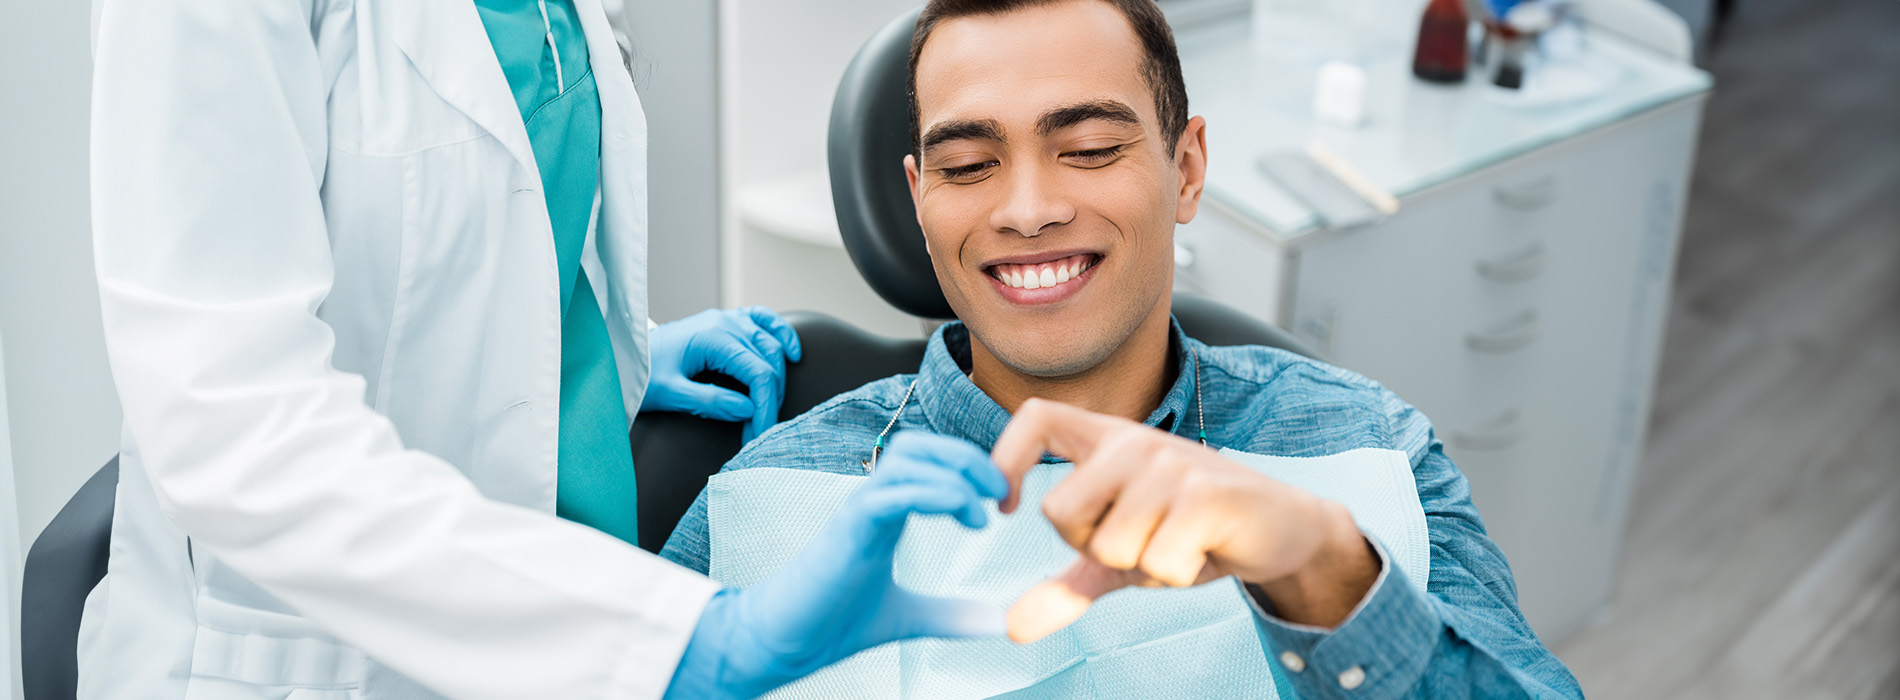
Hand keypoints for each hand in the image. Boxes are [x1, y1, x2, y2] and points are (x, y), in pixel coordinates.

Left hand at [641, 307, 801, 441]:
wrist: (623, 352)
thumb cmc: (642, 372)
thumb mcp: (670, 393)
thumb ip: (710, 401)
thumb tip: (748, 409)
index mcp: (713, 337)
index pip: (758, 373)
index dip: (765, 407)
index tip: (760, 435)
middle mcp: (726, 323)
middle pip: (770, 362)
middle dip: (770, 400)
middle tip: (758, 432)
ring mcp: (728, 319)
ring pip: (771, 345)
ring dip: (776, 379)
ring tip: (767, 409)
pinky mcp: (727, 322)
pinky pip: (764, 321)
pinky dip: (781, 335)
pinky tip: (793, 354)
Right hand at [666, 432, 1009, 698]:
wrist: (783, 641)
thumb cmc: (832, 621)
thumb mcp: (910, 617)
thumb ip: (951, 615)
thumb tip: (998, 623)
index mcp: (885, 511)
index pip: (927, 460)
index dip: (968, 467)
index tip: (1001, 500)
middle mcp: (871, 501)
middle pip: (919, 445)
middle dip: (967, 457)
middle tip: (1001, 492)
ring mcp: (857, 510)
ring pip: (907, 459)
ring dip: (955, 473)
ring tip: (984, 508)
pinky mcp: (848, 529)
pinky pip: (892, 494)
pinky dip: (935, 494)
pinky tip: (965, 515)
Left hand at [991, 399, 1377, 642]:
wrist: (1284, 528)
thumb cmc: (1194, 531)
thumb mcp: (1123, 556)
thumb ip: (1068, 584)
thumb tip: (1012, 627)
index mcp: (1107, 440)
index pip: (1037, 418)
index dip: (1005, 457)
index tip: (1006, 507)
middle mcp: (1133, 442)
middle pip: (1060, 511)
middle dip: (1091, 550)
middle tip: (1138, 543)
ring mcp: (1171, 465)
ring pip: (1109, 546)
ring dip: (1142, 567)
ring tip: (1177, 545)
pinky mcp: (1206, 495)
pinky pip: (1156, 562)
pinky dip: (1175, 574)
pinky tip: (1202, 551)